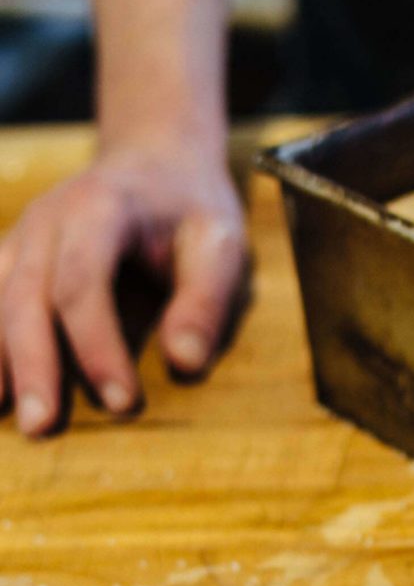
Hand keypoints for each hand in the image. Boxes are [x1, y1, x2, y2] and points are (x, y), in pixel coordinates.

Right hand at [0, 141, 246, 436]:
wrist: (155, 158)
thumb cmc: (191, 208)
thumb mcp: (220, 242)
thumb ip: (205, 299)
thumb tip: (185, 361)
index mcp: (101, 207)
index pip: (84, 282)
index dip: (97, 345)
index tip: (123, 401)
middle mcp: (47, 219)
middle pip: (25, 295)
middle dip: (33, 364)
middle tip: (43, 427)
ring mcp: (20, 236)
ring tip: (9, 420)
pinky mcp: (8, 256)